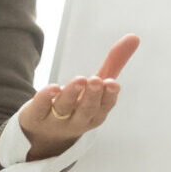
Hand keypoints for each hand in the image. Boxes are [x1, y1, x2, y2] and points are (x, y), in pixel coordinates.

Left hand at [18, 35, 141, 159]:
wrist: (43, 134)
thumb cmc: (76, 106)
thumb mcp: (95, 87)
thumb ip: (114, 63)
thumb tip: (135, 37)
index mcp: (94, 115)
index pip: (104, 107)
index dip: (108, 97)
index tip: (113, 84)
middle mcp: (77, 121)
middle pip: (86, 110)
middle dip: (92, 96)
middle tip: (97, 81)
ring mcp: (55, 121)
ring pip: (64, 108)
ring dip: (72, 94)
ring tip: (80, 80)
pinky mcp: (35, 116)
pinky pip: (41, 108)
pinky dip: (46, 98)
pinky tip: (53, 87)